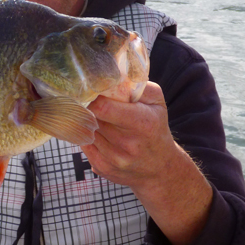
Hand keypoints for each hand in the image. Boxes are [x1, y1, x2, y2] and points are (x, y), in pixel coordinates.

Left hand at [82, 82, 212, 244]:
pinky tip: (100, 134)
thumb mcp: (156, 102)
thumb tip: (112, 75)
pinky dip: (88, 136)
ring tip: (100, 119)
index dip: (93, 97)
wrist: (160, 168)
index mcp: (143, 123)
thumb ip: (136, 85)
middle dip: (89, 108)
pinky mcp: (102, 169)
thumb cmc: (156, 128)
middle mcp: (128, 144)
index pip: (103, 107)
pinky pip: (84, 144)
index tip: (91, 90)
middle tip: (91, 102)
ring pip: (86, 130)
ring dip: (89, 122)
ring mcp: (114, 159)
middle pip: (92, 118)